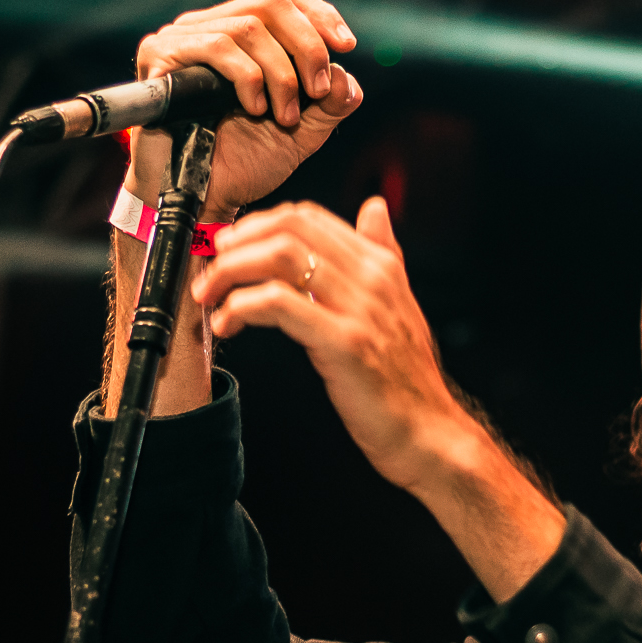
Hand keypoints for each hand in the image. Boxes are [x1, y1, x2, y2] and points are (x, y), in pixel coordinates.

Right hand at [129, 0, 361, 220]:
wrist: (204, 198)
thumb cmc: (244, 165)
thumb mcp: (302, 131)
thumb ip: (330, 102)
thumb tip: (347, 75)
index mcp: (240, 37)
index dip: (318, 15)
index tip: (347, 47)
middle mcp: (209, 28)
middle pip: (270, 3)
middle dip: (307, 46)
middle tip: (318, 90)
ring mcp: (182, 38)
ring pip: (249, 27)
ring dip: (280, 73)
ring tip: (285, 115)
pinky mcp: (160, 54)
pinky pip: (216, 46)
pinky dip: (247, 77)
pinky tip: (254, 109)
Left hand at [195, 197, 466, 493]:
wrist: (431, 433)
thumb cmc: (406, 380)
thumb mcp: (399, 305)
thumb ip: (384, 254)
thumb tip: (374, 209)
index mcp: (381, 265)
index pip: (308, 217)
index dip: (259, 225)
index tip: (232, 249)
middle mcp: (372, 277)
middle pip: (290, 227)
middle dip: (238, 242)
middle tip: (212, 268)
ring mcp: (359, 308)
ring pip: (280, 257)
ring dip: (232, 271)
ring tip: (210, 295)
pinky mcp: (344, 342)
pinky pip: (280, 304)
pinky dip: (242, 307)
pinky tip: (229, 323)